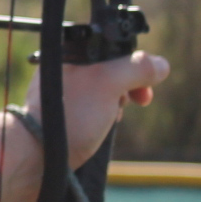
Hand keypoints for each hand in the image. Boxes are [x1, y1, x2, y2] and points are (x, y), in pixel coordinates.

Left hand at [26, 50, 169, 170]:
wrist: (39, 155)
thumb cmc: (70, 115)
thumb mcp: (109, 82)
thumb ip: (137, 68)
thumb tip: (161, 65)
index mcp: (69, 51)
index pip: (112, 46)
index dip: (135, 62)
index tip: (145, 83)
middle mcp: (65, 68)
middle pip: (111, 69)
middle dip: (129, 86)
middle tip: (139, 100)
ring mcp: (63, 92)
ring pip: (104, 91)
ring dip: (117, 103)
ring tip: (111, 117)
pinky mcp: (64, 113)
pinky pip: (93, 108)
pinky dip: (104, 117)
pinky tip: (103, 128)